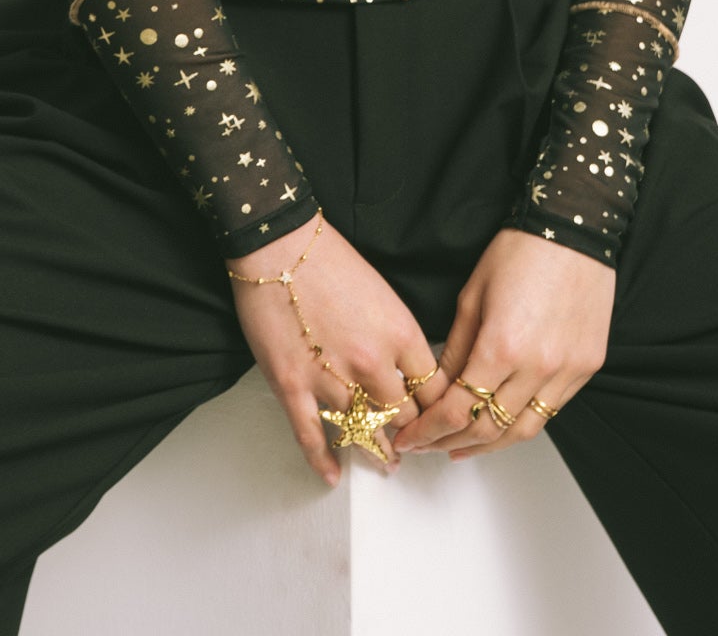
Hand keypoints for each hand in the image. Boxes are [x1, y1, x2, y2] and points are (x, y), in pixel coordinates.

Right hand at [226, 212, 437, 487]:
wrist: (279, 244)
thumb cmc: (330, 259)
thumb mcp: (384, 294)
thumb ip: (399, 336)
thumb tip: (408, 370)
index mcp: (400, 334)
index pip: (433, 390)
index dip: (437, 410)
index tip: (438, 421)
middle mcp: (372, 362)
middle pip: (402, 417)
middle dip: (410, 434)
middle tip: (413, 446)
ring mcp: (332, 378)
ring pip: (363, 432)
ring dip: (376, 451)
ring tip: (385, 462)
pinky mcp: (293, 385)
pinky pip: (312, 437)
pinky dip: (324, 460)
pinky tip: (333, 474)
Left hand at [390, 227, 613, 458]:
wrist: (573, 228)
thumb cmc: (520, 252)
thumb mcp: (472, 297)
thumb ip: (454, 350)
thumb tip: (437, 390)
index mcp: (502, 346)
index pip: (458, 410)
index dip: (429, 430)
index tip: (411, 437)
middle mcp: (538, 367)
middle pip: (489, 429)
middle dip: (451, 443)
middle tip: (429, 446)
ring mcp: (567, 371)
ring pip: (524, 430)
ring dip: (490, 444)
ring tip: (462, 446)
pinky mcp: (587, 367)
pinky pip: (551, 410)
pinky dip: (523, 422)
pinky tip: (503, 421)